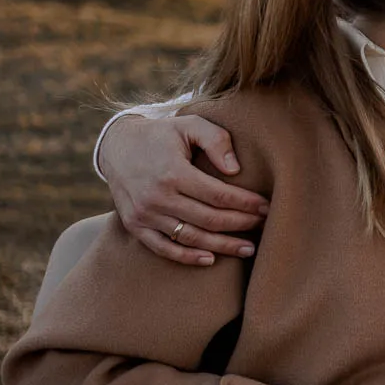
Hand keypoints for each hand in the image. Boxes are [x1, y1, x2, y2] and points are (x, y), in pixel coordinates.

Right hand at [99, 114, 269, 264]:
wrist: (117, 146)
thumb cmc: (162, 135)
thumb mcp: (189, 125)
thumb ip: (216, 140)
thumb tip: (235, 170)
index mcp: (173, 172)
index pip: (218, 195)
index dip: (246, 204)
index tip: (267, 207)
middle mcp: (157, 197)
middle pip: (209, 219)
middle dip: (241, 225)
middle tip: (264, 226)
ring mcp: (144, 214)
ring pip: (190, 237)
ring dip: (222, 246)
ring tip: (248, 249)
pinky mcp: (134, 225)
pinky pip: (163, 248)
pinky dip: (187, 257)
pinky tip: (211, 259)